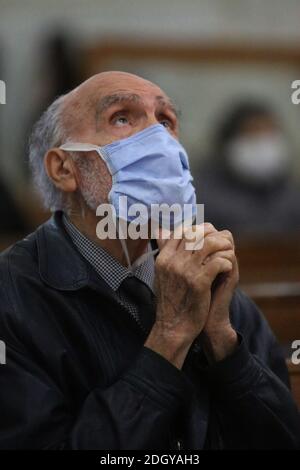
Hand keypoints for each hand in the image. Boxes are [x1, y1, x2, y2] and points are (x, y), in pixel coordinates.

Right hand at [145, 223, 233, 368]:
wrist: (174, 326)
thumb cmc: (171, 300)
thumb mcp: (161, 274)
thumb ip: (165, 253)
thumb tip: (162, 231)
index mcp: (163, 258)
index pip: (181, 232)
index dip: (197, 229)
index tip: (208, 234)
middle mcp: (172, 261)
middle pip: (195, 234)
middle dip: (212, 234)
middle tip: (221, 241)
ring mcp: (185, 271)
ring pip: (208, 244)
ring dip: (222, 245)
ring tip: (228, 251)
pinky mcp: (199, 282)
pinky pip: (217, 262)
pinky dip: (226, 262)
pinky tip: (227, 267)